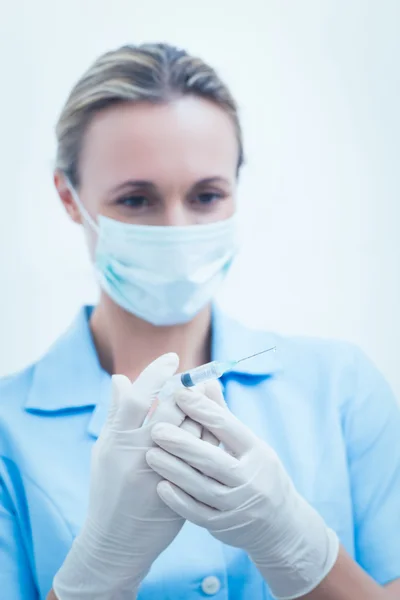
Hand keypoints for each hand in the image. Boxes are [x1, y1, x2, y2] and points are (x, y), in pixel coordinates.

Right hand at [53, 353, 210, 598]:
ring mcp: (164, 473)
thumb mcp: (104, 450)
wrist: (118, 541)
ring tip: (205, 399)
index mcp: (118, 441)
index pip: (139, 396)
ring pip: (193, 430)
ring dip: (201, 410)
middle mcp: (140, 455)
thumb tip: (120, 378)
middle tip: (195, 378)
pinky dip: (208, 436)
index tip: (173, 358)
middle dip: (187, 389)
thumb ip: (115, 413)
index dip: (157, 373)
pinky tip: (209, 427)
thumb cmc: (108, 489)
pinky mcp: (183, 489)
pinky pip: (203, 455)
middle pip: (172, 409)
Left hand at [147, 385, 338, 599]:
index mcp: (256, 451)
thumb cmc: (257, 472)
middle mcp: (249, 479)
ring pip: (202, 486)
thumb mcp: (249, 443)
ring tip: (150, 454)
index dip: (202, 410)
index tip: (178, 394)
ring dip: (174, 470)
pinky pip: (198, 514)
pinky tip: (160, 486)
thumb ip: (223, 415)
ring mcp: (237, 505)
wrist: (279, 525)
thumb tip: (205, 381)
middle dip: (183, 444)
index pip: (228, 427)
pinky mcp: (224, 526)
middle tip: (156, 430)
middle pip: (213, 459)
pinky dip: (179, 501)